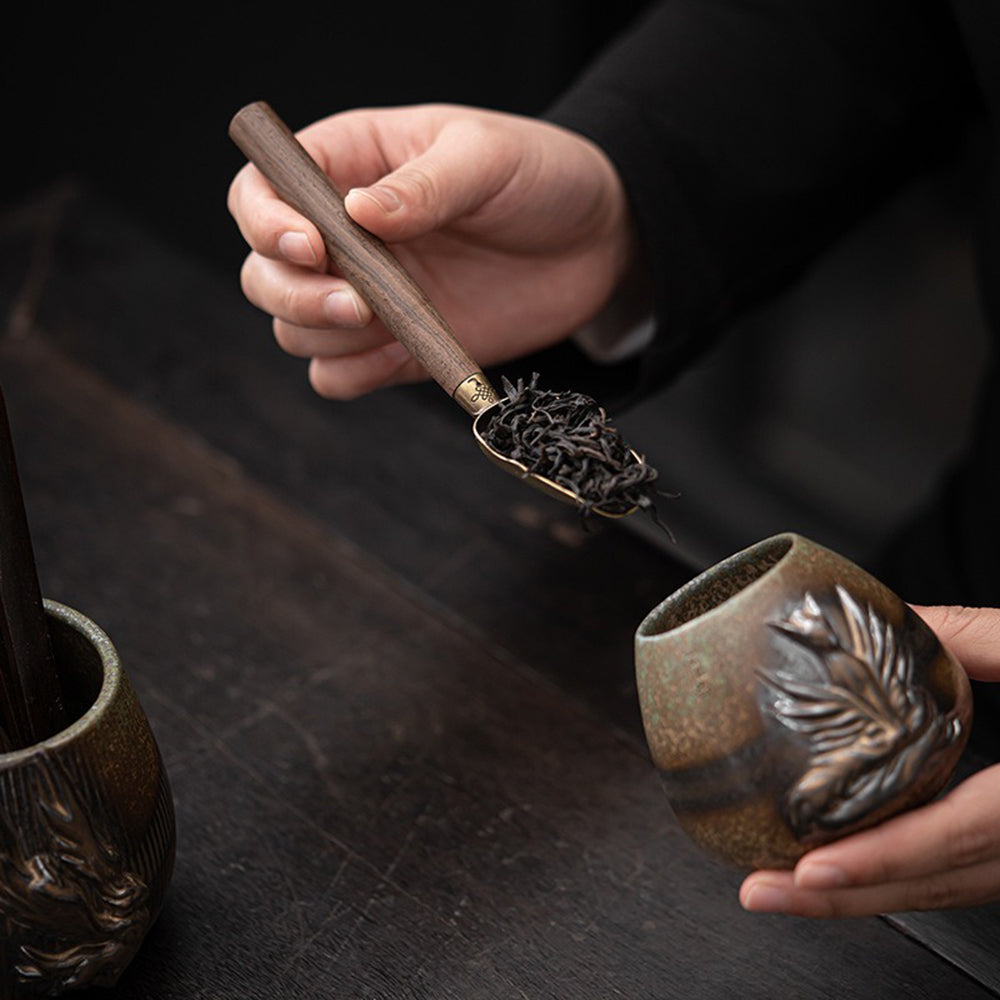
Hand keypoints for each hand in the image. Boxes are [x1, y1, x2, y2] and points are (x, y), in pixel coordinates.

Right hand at [227, 104, 633, 398]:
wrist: (596, 243)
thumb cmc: (541, 177)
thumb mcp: (488, 158)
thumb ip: (425, 184)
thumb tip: (359, 212)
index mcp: (349, 166)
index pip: (259, 192)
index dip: (265, 224)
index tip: (312, 247)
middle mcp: (343, 236)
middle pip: (264, 276)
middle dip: (296, 297)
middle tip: (361, 303)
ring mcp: (367, 295)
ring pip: (293, 332)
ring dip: (325, 338)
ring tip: (393, 322)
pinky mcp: (395, 347)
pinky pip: (338, 377)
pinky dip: (353, 376)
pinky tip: (399, 355)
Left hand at [740, 605, 999, 916]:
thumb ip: (979, 635)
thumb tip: (895, 612)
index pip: (958, 837)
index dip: (883, 859)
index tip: (813, 869)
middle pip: (936, 883)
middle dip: (844, 897)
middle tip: (764, 891)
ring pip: (944, 893)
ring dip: (862, 897)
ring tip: (782, 886)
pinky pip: (956, 879)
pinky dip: (896, 879)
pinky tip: (845, 867)